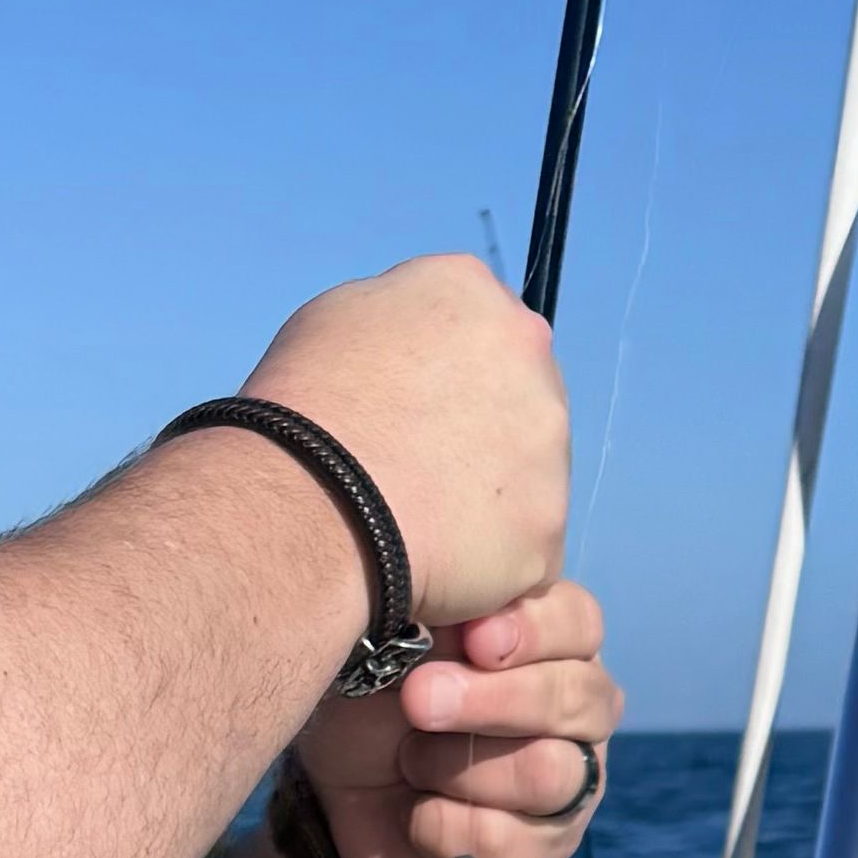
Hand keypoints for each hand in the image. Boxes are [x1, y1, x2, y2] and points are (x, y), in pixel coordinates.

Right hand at [242, 255, 570, 627]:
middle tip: (419, 472)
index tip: (416, 412)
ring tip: (420, 523)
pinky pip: (524, 553)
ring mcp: (551, 447)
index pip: (482, 331)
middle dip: (481, 437)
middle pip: (520, 402)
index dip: (448, 379)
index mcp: (472, 294)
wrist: (312, 504)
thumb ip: (398, 320)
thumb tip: (414, 348)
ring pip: (530, 480)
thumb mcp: (336, 318)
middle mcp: (532, 357)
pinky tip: (435, 562)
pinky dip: (486, 563)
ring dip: (489, 501)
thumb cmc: (306, 408)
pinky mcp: (548, 529)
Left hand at [296, 583, 617, 857]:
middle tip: (417, 701)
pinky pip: (523, 845)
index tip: (472, 636)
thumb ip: (443, 603)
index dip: (533, 631)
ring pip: (553, 774)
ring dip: (465, 768)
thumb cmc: (372, 691)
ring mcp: (569, 785)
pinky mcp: (541, 852)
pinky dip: (454, 830)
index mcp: (549, 643)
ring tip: (409, 761)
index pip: (580, 624)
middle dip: (492, 702)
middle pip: (580, 699)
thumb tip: (472, 606)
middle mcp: (574, 712)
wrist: (335, 788)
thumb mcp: (392, 633)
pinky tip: (415, 815)